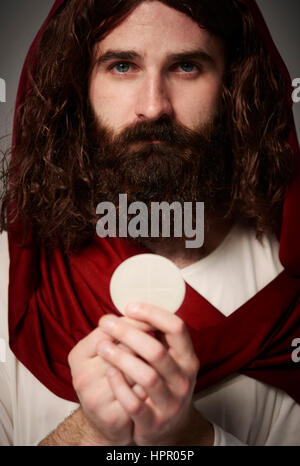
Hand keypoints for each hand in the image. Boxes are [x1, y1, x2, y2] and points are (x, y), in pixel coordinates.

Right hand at [68, 318, 149, 445]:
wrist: (106, 421)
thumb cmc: (107, 378)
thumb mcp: (102, 353)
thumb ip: (117, 333)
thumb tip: (145, 313)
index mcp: (78, 355)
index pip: (109, 329)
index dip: (134, 322)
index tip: (151, 319)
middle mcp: (82, 376)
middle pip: (125, 349)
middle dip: (145, 342)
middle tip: (159, 338)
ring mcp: (96, 399)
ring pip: (136, 370)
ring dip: (151, 364)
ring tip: (159, 362)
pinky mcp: (112, 418)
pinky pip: (141, 395)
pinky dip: (151, 387)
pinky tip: (157, 384)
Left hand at [97, 303, 209, 445]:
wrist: (167, 428)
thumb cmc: (164, 384)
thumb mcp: (171, 360)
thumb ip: (158, 336)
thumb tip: (135, 306)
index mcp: (187, 358)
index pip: (176, 328)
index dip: (152, 313)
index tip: (129, 306)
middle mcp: (183, 380)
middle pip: (156, 351)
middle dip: (128, 333)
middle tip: (106, 323)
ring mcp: (170, 402)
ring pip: (146, 376)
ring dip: (121, 358)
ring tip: (102, 346)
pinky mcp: (154, 422)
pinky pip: (135, 403)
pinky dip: (120, 386)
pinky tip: (109, 372)